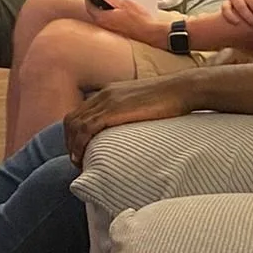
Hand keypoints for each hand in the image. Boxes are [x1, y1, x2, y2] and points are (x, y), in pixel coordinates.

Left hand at [65, 79, 189, 163]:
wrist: (182, 89)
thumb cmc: (172, 99)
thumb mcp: (146, 104)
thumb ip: (135, 114)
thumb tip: (135, 130)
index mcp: (111, 92)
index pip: (82, 112)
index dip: (75, 133)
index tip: (80, 150)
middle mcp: (104, 94)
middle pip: (73, 119)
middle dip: (69, 141)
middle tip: (76, 159)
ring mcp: (107, 101)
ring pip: (75, 125)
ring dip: (72, 146)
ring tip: (78, 163)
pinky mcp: (113, 110)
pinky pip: (86, 128)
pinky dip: (79, 144)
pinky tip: (82, 157)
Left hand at [85, 0, 167, 45]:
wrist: (149, 32)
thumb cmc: (139, 19)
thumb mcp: (126, 3)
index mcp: (104, 18)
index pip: (90, 7)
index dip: (88, 0)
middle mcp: (105, 25)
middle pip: (95, 14)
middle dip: (95, 5)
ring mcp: (111, 30)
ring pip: (102, 18)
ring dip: (103, 11)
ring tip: (109, 3)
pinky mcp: (118, 31)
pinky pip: (109, 22)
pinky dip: (110, 16)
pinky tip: (118, 12)